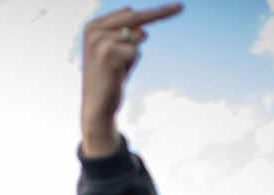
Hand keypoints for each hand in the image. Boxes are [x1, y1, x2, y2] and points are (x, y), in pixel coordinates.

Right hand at [81, 4, 182, 156]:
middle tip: (180, 7)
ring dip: (133, 54)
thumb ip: (127, 34)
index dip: (149, 14)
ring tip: (118, 69)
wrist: (96, 106)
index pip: (127, 13)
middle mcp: (93, 31)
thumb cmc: (109, 78)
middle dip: (160, 12)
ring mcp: (99, 42)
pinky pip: (136, 51)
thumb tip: (143, 32)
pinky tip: (118, 74)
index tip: (172, 8)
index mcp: (92, 26)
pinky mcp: (109, 54)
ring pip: (137, 37)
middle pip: (134, 17)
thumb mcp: (116, 51)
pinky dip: (132, 64)